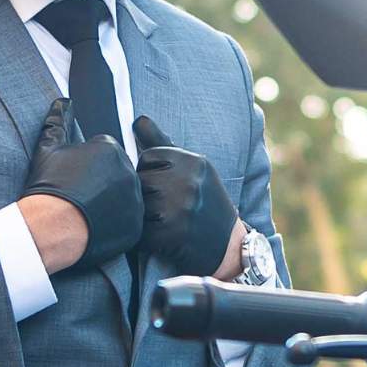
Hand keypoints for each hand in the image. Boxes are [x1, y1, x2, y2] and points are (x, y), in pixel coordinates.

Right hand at [21, 97, 141, 267]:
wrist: (50, 226)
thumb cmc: (48, 186)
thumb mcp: (48, 149)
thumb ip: (59, 122)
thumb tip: (62, 102)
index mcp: (110, 148)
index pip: (105, 153)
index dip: (87, 167)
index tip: (75, 179)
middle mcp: (128, 171)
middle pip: (118, 175)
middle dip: (102, 183)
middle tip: (81, 197)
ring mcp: (135, 200)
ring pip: (125, 198)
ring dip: (110, 204)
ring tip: (87, 213)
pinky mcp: (136, 225)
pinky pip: (129, 222)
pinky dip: (115, 225)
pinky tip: (96, 227)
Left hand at [133, 114, 238, 279]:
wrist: (229, 246)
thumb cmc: (207, 203)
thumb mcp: (194, 170)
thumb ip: (162, 144)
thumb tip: (138, 120)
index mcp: (194, 162)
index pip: (148, 157)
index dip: (149, 172)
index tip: (164, 185)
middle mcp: (188, 182)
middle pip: (141, 180)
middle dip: (146, 194)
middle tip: (163, 207)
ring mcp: (180, 209)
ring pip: (139, 205)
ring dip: (144, 216)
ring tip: (162, 221)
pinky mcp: (172, 235)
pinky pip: (140, 231)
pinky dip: (144, 236)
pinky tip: (160, 237)